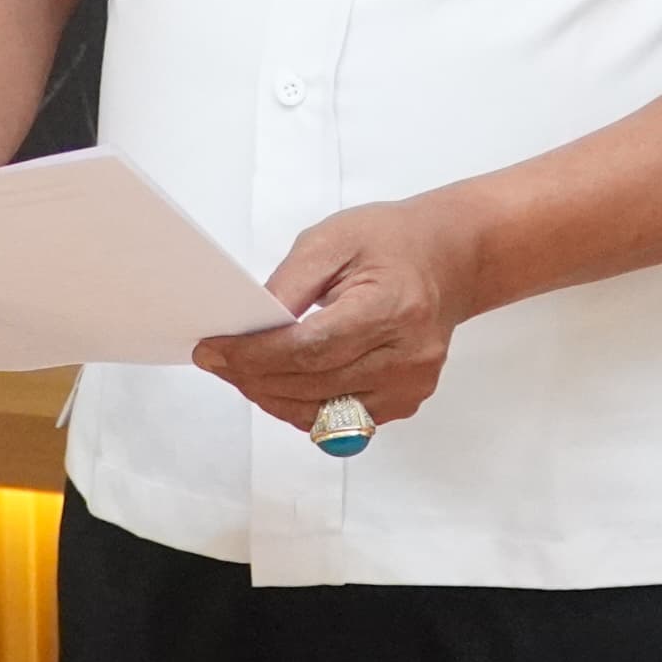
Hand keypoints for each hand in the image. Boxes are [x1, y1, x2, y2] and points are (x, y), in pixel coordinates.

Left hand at [193, 196, 485, 433]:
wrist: (448, 260)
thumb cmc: (391, 243)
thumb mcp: (333, 239)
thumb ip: (289, 283)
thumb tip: (250, 327)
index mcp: (391, 307)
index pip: (310, 348)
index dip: (254, 355)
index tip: (213, 351)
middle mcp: (407, 355)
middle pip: (311, 385)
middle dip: (252, 377)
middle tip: (217, 362)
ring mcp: (410, 385)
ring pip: (320, 413)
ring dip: (271, 397)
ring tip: (242, 373)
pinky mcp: (406, 402)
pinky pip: (338, 421)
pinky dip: (301, 407)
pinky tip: (280, 382)